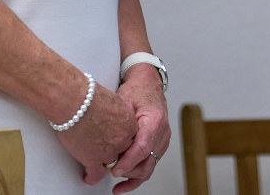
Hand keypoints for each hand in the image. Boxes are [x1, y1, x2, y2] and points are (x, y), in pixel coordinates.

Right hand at [55, 82, 137, 184]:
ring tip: (97, 164)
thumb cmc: (89, 96)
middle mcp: (121, 140)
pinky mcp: (92, 159)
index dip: (121, 139)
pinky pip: (95, 174)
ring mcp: (108, 152)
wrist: (75, 102)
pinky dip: (91, 177)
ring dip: (103, 164)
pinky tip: (88, 176)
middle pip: (122, 152)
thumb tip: (111, 114)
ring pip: (110, 164)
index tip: (117, 140)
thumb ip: (117, 112)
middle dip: (115, 152)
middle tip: (106, 150)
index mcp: (128, 123)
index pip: (130, 138)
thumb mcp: (113, 100)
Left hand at [106, 65, 170, 192]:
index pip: (143, 147)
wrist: (148, 85)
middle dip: (128, 170)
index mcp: (155, 120)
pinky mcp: (158, 146)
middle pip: (147, 161)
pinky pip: (149, 166)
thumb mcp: (125, 100)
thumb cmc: (137, 90)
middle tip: (109, 172)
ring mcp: (162, 141)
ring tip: (114, 181)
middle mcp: (162, 133)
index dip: (128, 161)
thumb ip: (119, 120)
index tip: (115, 170)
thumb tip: (107, 139)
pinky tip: (123, 186)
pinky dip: (136, 178)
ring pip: (149, 167)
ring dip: (132, 176)